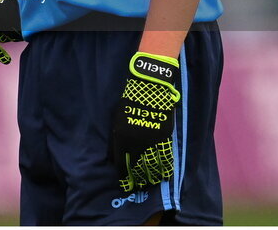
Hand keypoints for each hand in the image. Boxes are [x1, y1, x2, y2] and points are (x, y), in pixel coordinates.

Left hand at [111, 52, 180, 189]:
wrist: (149, 90)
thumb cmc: (128, 103)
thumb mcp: (116, 120)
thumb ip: (115, 140)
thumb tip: (112, 157)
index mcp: (122, 140)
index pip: (122, 165)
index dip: (123, 176)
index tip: (124, 183)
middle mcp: (137, 145)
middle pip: (137, 169)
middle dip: (137, 179)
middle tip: (138, 186)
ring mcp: (152, 142)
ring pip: (152, 166)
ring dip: (151, 176)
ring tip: (150, 183)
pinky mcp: (165, 138)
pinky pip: (165, 158)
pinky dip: (164, 168)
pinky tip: (163, 174)